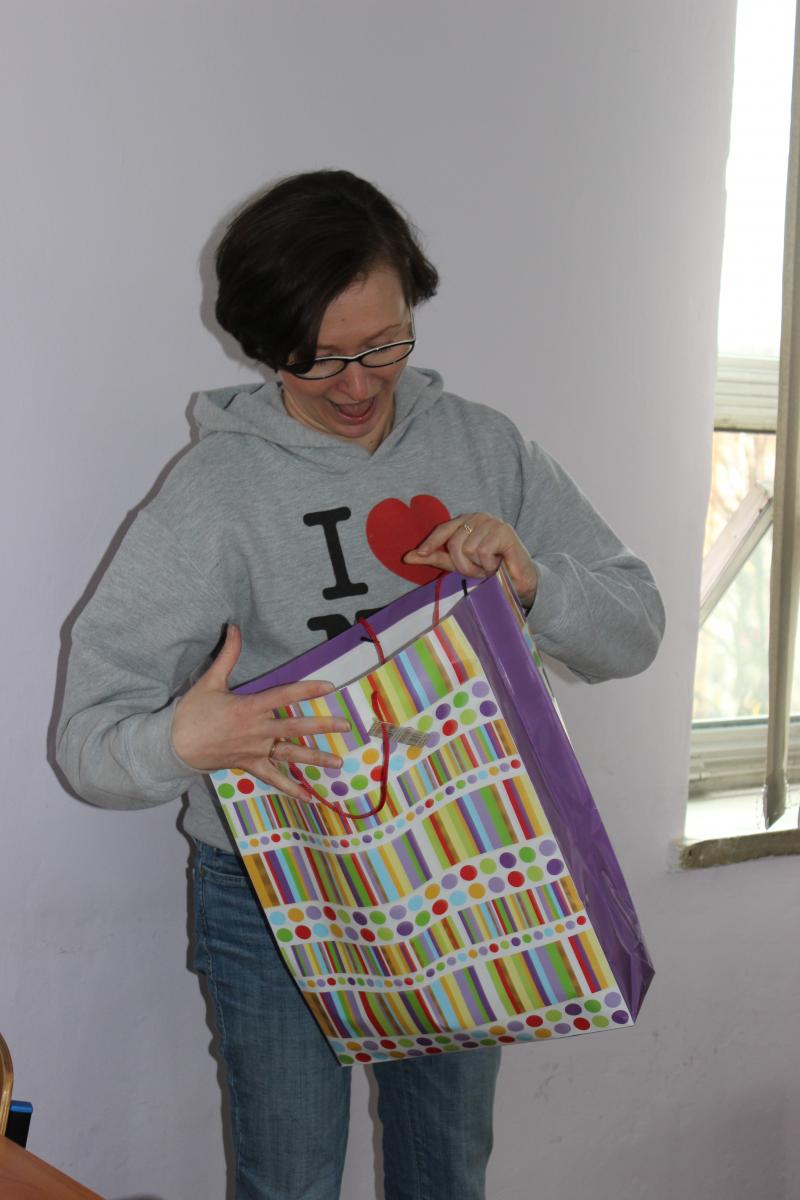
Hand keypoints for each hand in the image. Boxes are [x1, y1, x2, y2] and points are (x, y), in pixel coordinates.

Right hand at [171, 624, 349, 799]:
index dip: (308, 689)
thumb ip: (228, 654)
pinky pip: (274, 778)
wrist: (173, 747)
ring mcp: (255, 750)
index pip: (285, 695)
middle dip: (322, 726)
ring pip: (290, 754)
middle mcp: (257, 730)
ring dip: (315, 759)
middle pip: (295, 727)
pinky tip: (309, 797)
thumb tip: (233, 626)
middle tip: (345, 726)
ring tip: (337, 763)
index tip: (330, 687)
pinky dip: (291, 789)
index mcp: (250, 708)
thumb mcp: (210, 681)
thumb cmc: (190, 713)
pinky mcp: (249, 765)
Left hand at [403, 512, 537, 608]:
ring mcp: (492, 523)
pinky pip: (482, 551)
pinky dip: (489, 565)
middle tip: (478, 571)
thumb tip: (406, 557)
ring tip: (490, 567)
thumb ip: (435, 558)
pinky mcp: (504, 531)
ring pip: (467, 549)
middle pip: (453, 543)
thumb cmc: (490, 570)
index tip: (417, 555)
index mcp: (467, 522)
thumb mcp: (458, 564)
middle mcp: (479, 518)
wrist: (519, 582)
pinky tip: (498, 565)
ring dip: (478, 566)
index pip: (444, 529)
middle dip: (463, 564)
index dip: (430, 543)